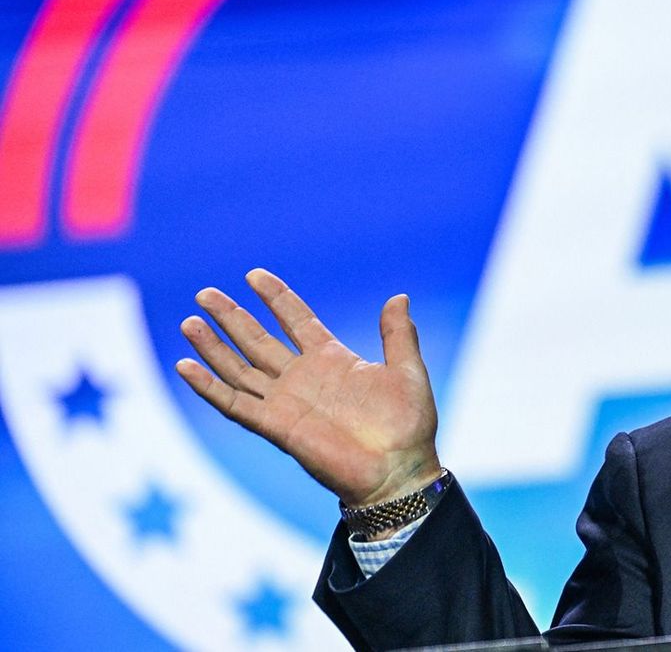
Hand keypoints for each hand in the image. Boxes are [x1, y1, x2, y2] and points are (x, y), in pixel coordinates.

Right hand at [176, 268, 441, 507]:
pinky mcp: (275, 426)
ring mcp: (286, 401)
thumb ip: (398, 334)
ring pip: (239, 368)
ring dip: (213, 347)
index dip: (276, 297)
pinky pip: (235, 404)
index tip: (253, 275)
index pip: (296, 319)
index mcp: (333, 359)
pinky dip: (208, 387)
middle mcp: (303, 377)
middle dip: (232, 317)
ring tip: (189, 321)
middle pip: (258, 339)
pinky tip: (186, 366)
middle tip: (205, 294)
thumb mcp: (408, 371)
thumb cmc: (409, 426)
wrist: (399, 471)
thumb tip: (399, 296)